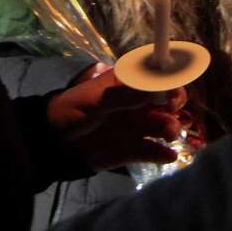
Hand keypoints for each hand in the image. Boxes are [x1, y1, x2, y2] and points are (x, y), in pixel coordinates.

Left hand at [47, 65, 187, 170]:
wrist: (56, 143)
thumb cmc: (73, 110)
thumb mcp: (95, 100)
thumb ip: (124, 95)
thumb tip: (154, 88)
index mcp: (128, 85)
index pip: (156, 75)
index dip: (169, 78)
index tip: (171, 85)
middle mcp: (138, 103)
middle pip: (168, 99)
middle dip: (175, 102)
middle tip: (170, 109)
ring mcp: (138, 126)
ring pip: (165, 124)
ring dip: (171, 128)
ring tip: (167, 134)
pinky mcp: (134, 149)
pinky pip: (154, 151)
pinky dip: (164, 154)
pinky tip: (168, 155)